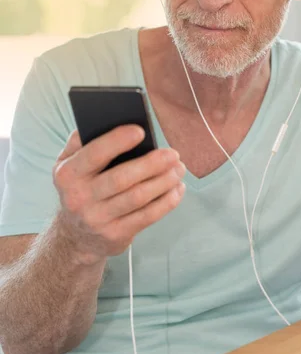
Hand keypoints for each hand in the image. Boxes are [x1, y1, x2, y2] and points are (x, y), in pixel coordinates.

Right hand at [53, 125, 185, 263]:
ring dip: (164, 181)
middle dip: (152, 164)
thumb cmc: (81, 186)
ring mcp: (97, 219)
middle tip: (173, 154)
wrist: (75, 236)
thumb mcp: (69, 164)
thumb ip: (82, 140)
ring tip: (179, 168)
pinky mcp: (115, 235)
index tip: (141, 130)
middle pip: (121, 178)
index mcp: (68, 174)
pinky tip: (178, 188)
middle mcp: (79, 198)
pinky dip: (167, 201)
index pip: (94, 154)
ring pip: (138, 197)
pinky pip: (147, 216)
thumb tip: (108, 118)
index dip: (117, 141)